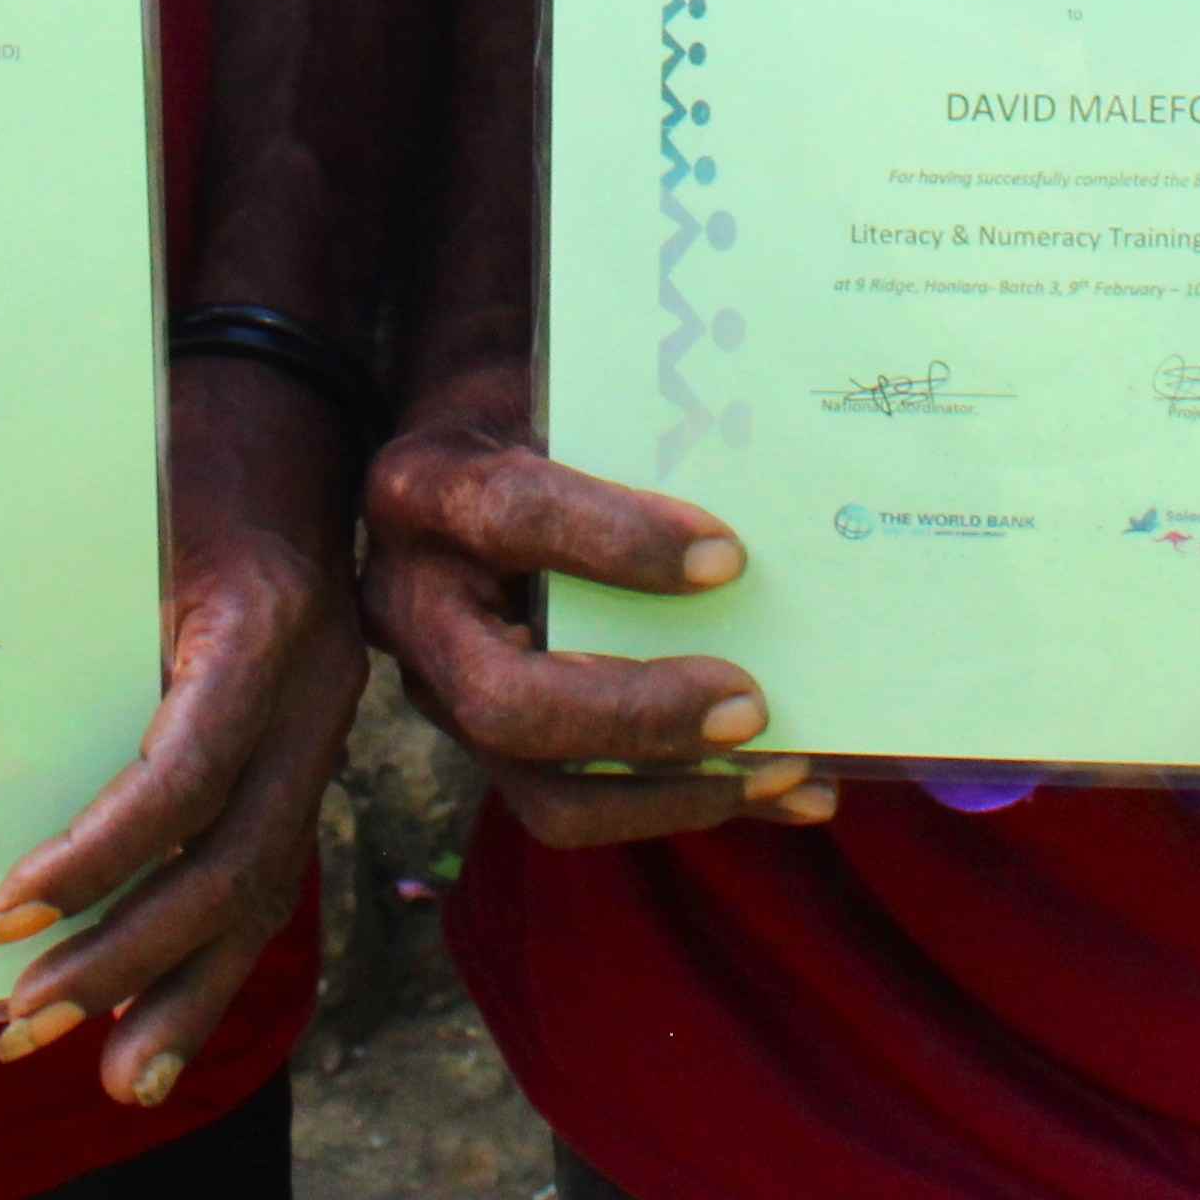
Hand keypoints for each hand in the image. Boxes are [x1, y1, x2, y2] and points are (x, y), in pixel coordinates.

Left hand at [0, 355, 368, 1106]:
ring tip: (105, 1076)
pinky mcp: (301, 755)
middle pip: (231, 861)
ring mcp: (321, 730)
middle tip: (22, 1020)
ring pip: (262, 891)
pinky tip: (159, 1038)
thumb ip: (60, 596)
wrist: (288, 404)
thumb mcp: (123, 494)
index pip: (185, 772)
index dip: (97, 854)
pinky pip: (265, 875)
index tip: (3, 910)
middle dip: (126, 956)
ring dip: (175, 991)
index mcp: (262, 626)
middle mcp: (312, 693)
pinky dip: (210, 964)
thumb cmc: (184, 436)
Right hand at [358, 353, 834, 848]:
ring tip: (785, 768)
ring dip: (673, 791)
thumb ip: (639, 450)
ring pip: (541, 788)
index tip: (727, 556)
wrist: (468, 447)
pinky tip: (788, 790)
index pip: (510, 517)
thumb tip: (770, 517)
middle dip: (636, 716)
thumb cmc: (537, 409)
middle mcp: (410, 606)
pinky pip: (581, 803)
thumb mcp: (569, 397)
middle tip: (750, 707)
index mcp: (424, 491)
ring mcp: (442, 690)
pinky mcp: (490, 747)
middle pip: (505, 698)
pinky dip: (690, 803)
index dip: (617, 542)